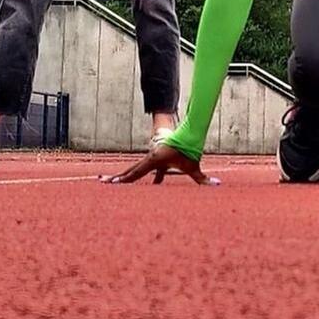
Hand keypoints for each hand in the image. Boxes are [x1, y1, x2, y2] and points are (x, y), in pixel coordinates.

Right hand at [101, 144, 216, 184]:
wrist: (186, 132)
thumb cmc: (188, 149)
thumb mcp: (194, 166)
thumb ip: (203, 179)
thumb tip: (216, 186)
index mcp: (154, 161)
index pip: (137, 173)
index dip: (125, 179)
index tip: (113, 183)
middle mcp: (148, 159)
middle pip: (130, 170)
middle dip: (117, 178)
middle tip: (102, 182)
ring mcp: (150, 159)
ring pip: (133, 169)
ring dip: (123, 176)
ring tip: (109, 181)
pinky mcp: (153, 160)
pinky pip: (141, 170)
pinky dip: (135, 175)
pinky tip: (128, 182)